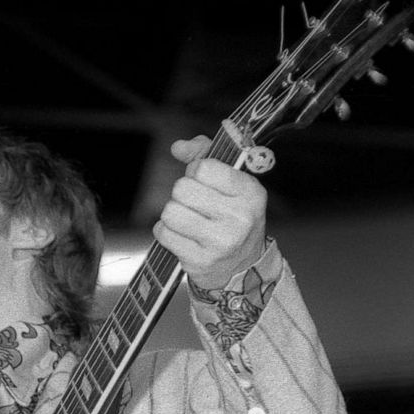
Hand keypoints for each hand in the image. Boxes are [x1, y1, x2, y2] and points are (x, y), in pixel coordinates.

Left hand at [153, 135, 268, 290]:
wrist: (241, 266)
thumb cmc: (231, 216)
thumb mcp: (230, 183)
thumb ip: (204, 155)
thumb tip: (178, 147)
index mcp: (250, 192)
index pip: (203, 167)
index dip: (196, 171)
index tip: (205, 182)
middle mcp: (239, 217)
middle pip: (182, 188)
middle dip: (182, 194)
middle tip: (196, 204)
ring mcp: (220, 242)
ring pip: (170, 211)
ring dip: (173, 214)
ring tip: (189, 220)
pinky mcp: (200, 260)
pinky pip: (163, 233)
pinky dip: (166, 232)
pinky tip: (182, 235)